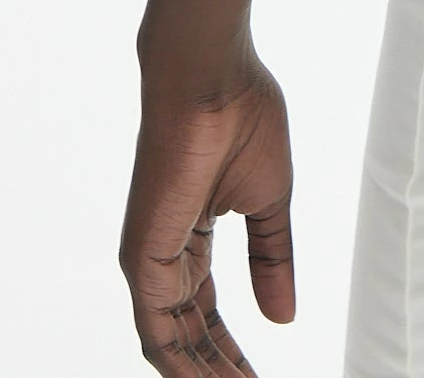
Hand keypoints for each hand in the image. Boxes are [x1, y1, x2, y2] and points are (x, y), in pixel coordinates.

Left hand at [120, 49, 295, 370]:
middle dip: (218, 369)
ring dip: (203, 374)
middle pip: (187, 332)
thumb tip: (282, 317)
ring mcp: (148, 258)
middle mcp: (163, 252)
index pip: (205, 310)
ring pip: (169, 341)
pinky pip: (156, 331)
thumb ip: (272, 259)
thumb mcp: (270, 200)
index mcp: (191, 234)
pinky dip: (182, 365)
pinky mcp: (140, 258)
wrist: (211, 75)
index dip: (230, 348)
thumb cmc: (241, 114)